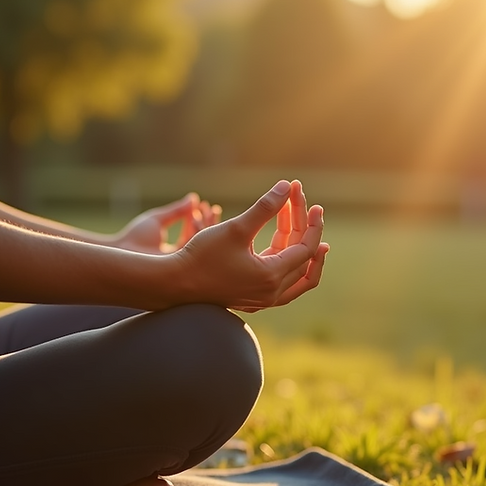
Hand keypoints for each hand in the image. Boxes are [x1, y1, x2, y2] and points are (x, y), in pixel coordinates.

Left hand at [113, 194, 221, 254]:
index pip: (194, 236)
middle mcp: (181, 258)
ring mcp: (182, 262)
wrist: (122, 250)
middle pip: (201, 240)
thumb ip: (176, 211)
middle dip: (209, 224)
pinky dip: (198, 231)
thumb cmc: (136, 236)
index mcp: (176, 251)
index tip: (205, 206)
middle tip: (213, 208)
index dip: (201, 221)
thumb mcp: (159, 219)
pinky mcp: (182, 263)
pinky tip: (197, 218)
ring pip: (201, 243)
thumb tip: (193, 198)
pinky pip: (196, 246)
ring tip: (207, 210)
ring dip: (205, 225)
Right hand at [172, 180, 328, 310]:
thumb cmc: (201, 256)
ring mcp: (263, 299)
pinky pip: (282, 280)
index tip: (312, 202)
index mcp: (271, 277)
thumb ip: (264, 207)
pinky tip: (284, 242)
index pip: (306, 248)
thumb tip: (287, 186)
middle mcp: (271, 293)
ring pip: (295, 273)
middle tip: (303, 203)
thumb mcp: (235, 228)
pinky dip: (286, 259)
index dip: (312, 223)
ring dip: (299, 245)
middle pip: (303, 259)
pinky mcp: (252, 297)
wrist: (173, 285)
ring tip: (303, 223)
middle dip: (304, 228)